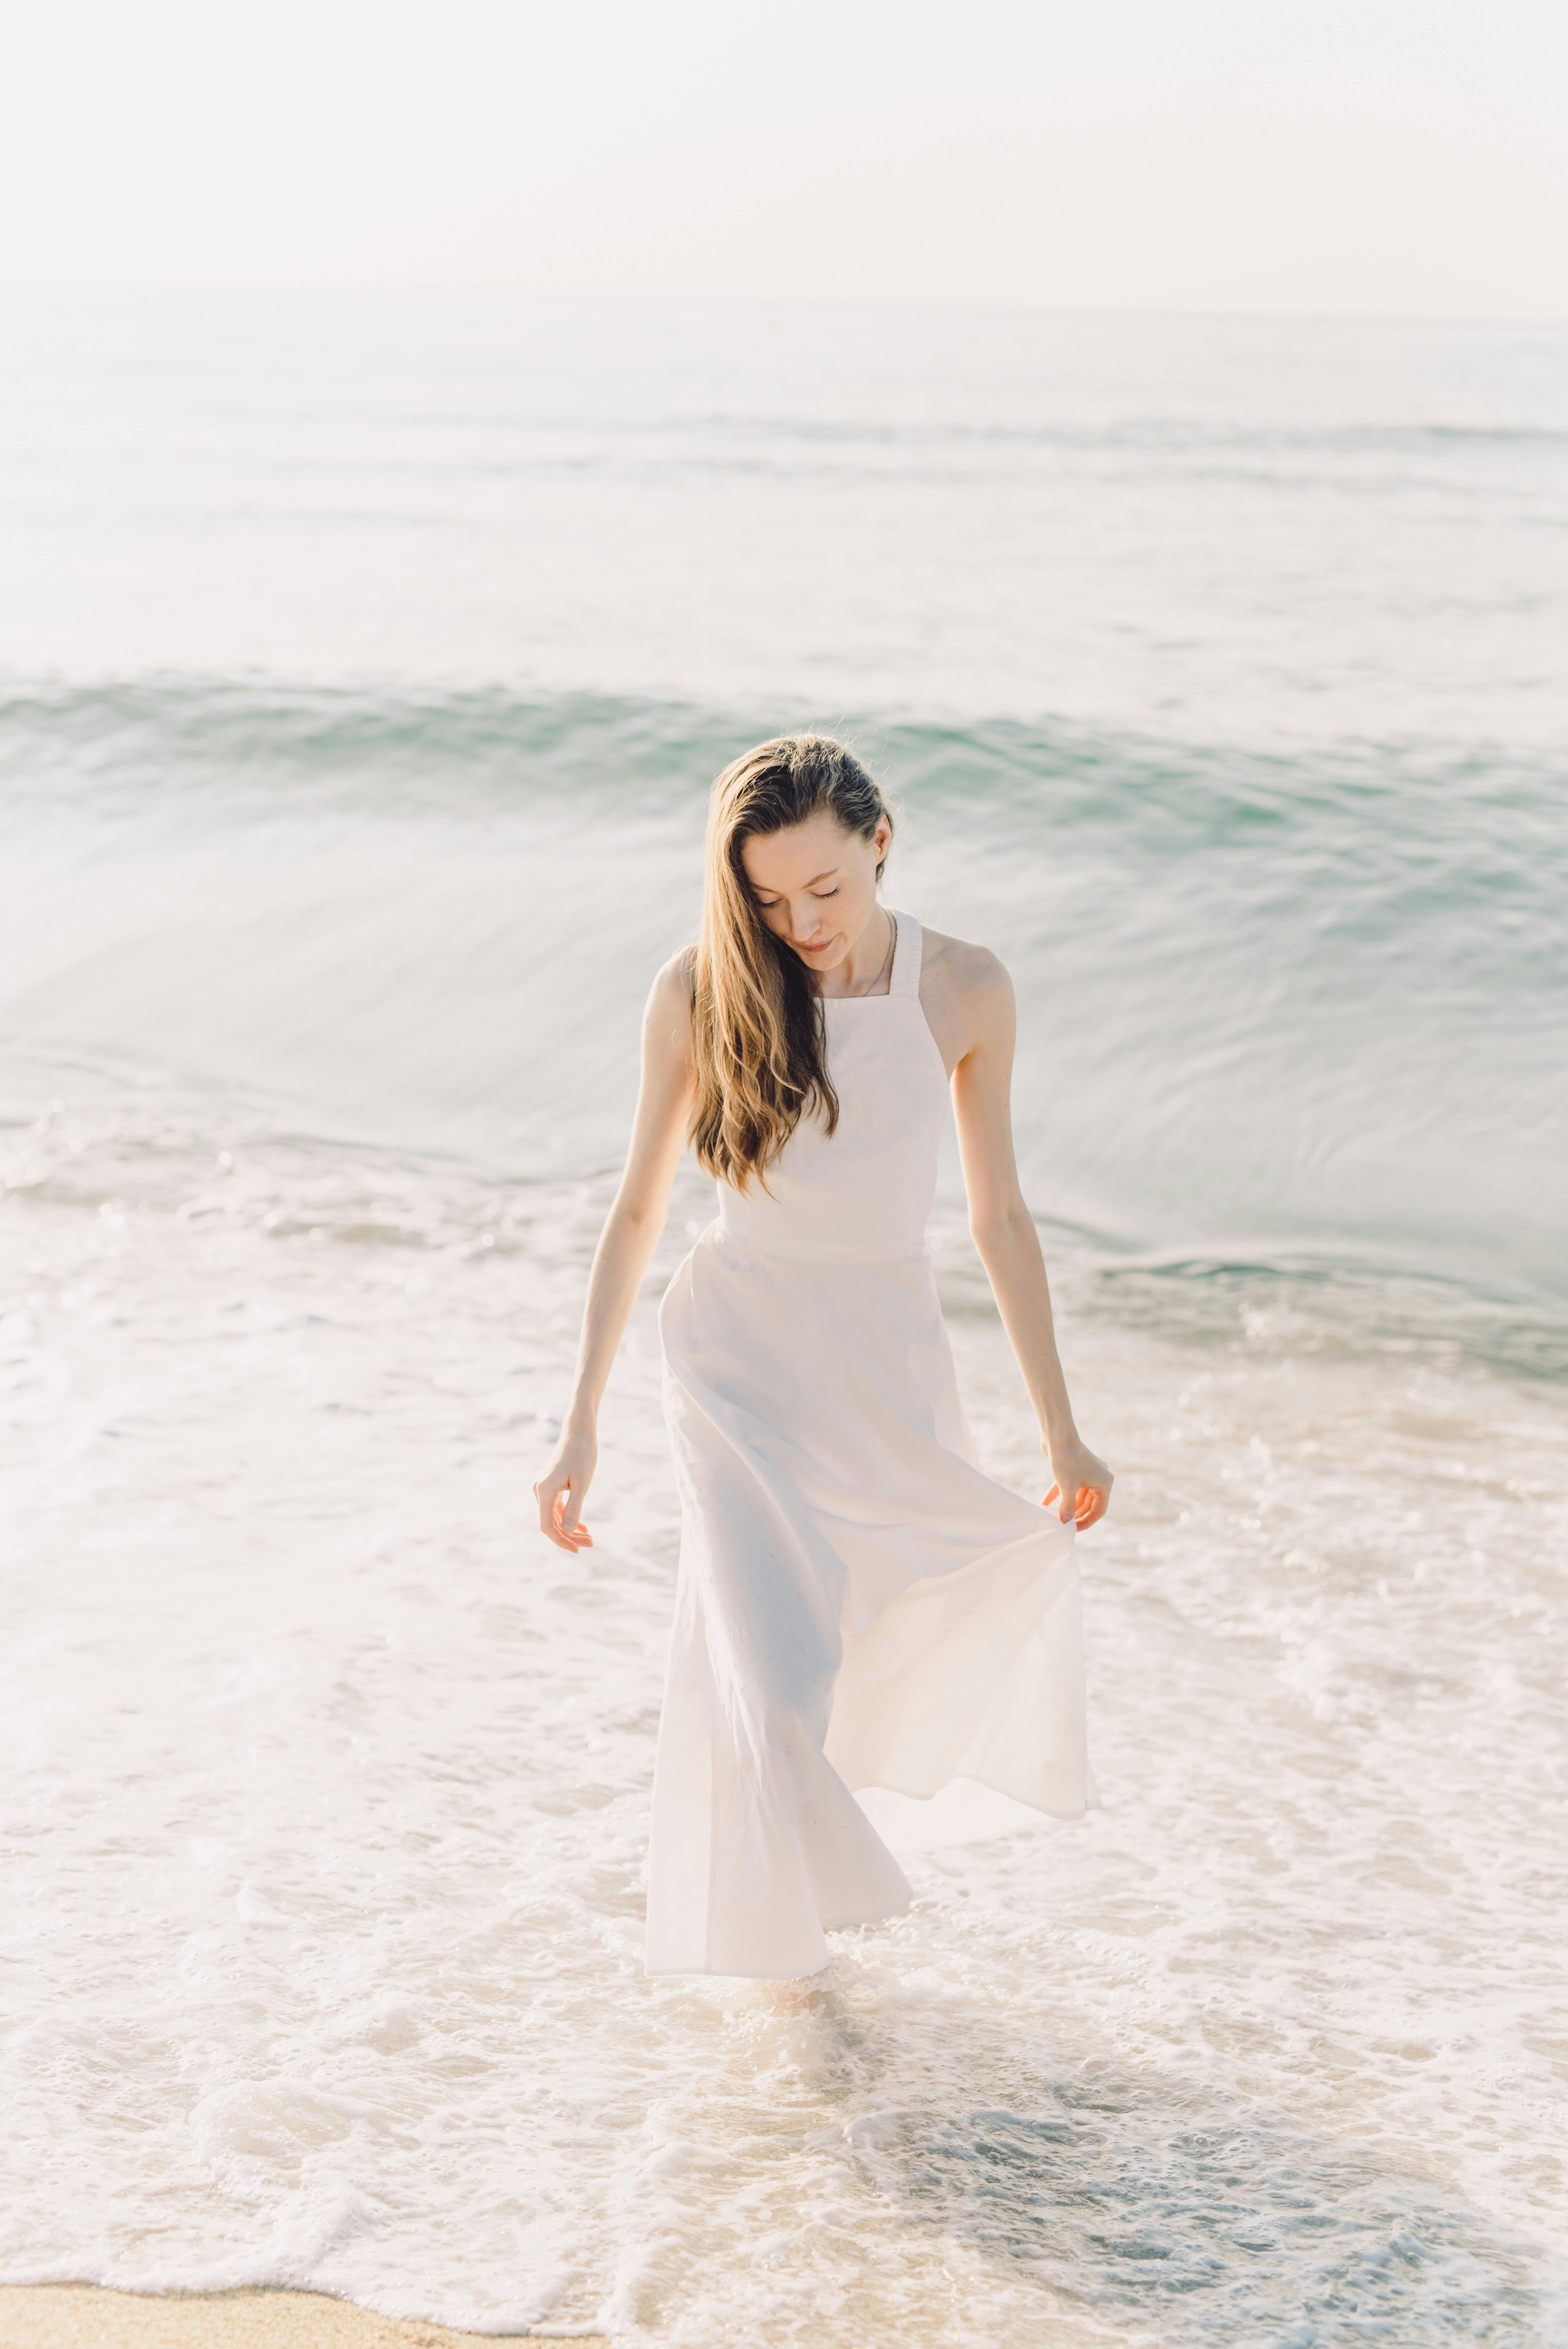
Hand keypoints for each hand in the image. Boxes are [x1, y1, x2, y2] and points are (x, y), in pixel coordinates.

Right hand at [533, 1424, 596, 1553]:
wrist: (579, 1432)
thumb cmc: (583, 1454)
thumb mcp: (582, 1483)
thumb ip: (575, 1507)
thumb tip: (570, 1530)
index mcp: (544, 1491)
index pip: (547, 1526)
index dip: (561, 1541)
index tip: (578, 1550)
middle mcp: (540, 1491)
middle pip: (551, 1523)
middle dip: (569, 1536)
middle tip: (591, 1543)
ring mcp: (544, 1488)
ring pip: (554, 1517)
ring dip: (570, 1529)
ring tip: (590, 1538)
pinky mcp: (551, 1485)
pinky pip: (557, 1508)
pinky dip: (569, 1518)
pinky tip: (583, 1527)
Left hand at [1042, 1436, 1112, 1529]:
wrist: (1057, 1435)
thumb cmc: (1067, 1460)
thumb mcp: (1068, 1488)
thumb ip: (1067, 1508)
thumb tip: (1064, 1523)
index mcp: (1104, 1483)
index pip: (1098, 1510)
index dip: (1086, 1522)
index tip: (1073, 1530)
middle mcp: (1098, 1478)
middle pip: (1088, 1504)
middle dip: (1074, 1515)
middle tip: (1061, 1525)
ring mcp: (1086, 1473)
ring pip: (1076, 1496)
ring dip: (1064, 1506)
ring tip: (1052, 1517)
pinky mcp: (1073, 1468)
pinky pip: (1067, 1486)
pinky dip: (1057, 1495)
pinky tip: (1044, 1504)